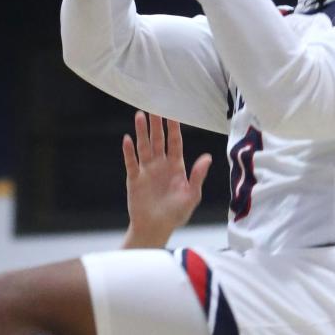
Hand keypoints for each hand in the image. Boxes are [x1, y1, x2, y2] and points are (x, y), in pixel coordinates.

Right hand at [124, 114, 211, 247]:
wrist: (156, 228)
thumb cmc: (176, 214)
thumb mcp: (191, 195)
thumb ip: (197, 176)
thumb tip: (207, 157)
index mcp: (176, 167)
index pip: (175, 143)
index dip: (174, 128)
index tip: (172, 113)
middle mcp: (160, 165)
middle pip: (158, 140)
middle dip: (156, 124)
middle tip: (154, 106)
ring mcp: (146, 171)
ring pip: (144, 147)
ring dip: (141, 132)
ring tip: (140, 115)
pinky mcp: (134, 179)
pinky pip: (131, 162)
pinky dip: (128, 151)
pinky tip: (127, 139)